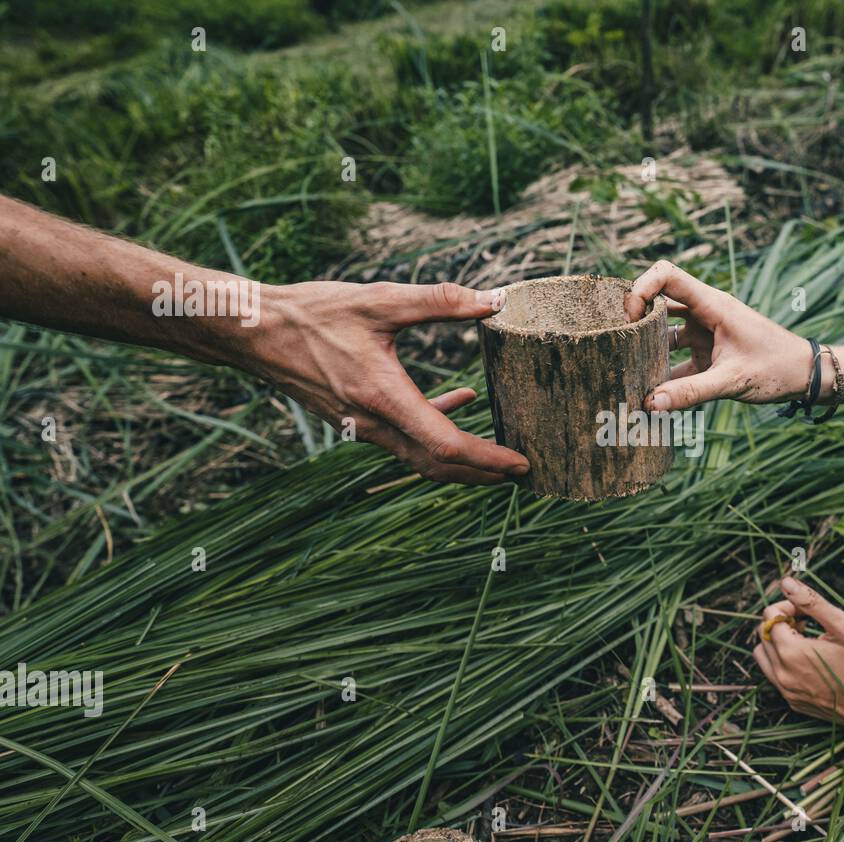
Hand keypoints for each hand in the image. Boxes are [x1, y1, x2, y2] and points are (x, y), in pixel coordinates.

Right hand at [241, 280, 528, 484]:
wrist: (254, 332)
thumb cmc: (314, 312)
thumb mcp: (380, 299)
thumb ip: (440, 301)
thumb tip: (493, 300)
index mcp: (383, 396)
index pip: (445, 445)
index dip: (487, 459)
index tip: (520, 465)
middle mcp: (372, 422)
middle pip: (436, 465)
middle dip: (481, 474)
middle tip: (522, 474)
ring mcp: (361, 426)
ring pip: (419, 457)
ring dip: (460, 459)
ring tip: (499, 454)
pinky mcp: (355, 419)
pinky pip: (403, 437)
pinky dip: (434, 429)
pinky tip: (461, 400)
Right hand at [624, 260, 811, 411]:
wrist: (806, 375)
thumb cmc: (777, 368)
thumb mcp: (732, 381)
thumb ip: (691, 393)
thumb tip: (650, 405)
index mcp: (713, 305)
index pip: (667, 275)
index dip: (641, 288)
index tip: (628, 316)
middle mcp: (706, 314)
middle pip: (660, 302)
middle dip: (636, 321)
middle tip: (619, 345)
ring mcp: (705, 333)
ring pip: (665, 334)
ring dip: (648, 350)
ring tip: (627, 371)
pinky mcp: (708, 354)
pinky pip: (677, 359)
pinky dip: (664, 373)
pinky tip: (651, 394)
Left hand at [752, 577, 843, 728]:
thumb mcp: (843, 626)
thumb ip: (812, 602)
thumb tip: (786, 582)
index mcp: (791, 652)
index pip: (770, 616)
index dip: (787, 607)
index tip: (806, 613)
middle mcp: (782, 673)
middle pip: (763, 635)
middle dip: (781, 624)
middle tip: (805, 625)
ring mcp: (786, 690)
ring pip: (763, 657)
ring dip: (777, 644)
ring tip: (804, 642)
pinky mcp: (792, 701)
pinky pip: (775, 676)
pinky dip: (783, 664)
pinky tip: (809, 662)